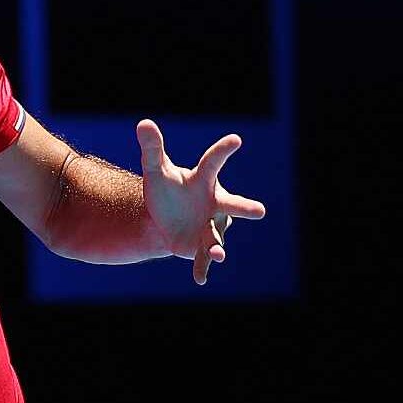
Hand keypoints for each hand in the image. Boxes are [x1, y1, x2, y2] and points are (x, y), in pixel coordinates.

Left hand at [136, 119, 267, 284]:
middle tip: (259, 211)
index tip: (235, 139)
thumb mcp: (155, 170)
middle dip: (244, 208)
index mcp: (204, 180)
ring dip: (217, 245)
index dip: (223, 151)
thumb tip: (143, 123)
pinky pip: (204, 258)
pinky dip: (202, 268)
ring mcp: (211, 226)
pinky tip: (200, 279)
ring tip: (217, 253)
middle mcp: (215, 203)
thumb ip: (152, 148)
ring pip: (218, 236)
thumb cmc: (166, 189)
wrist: (164, 219)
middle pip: (232, 205)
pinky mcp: (201, 246)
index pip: (212, 162)